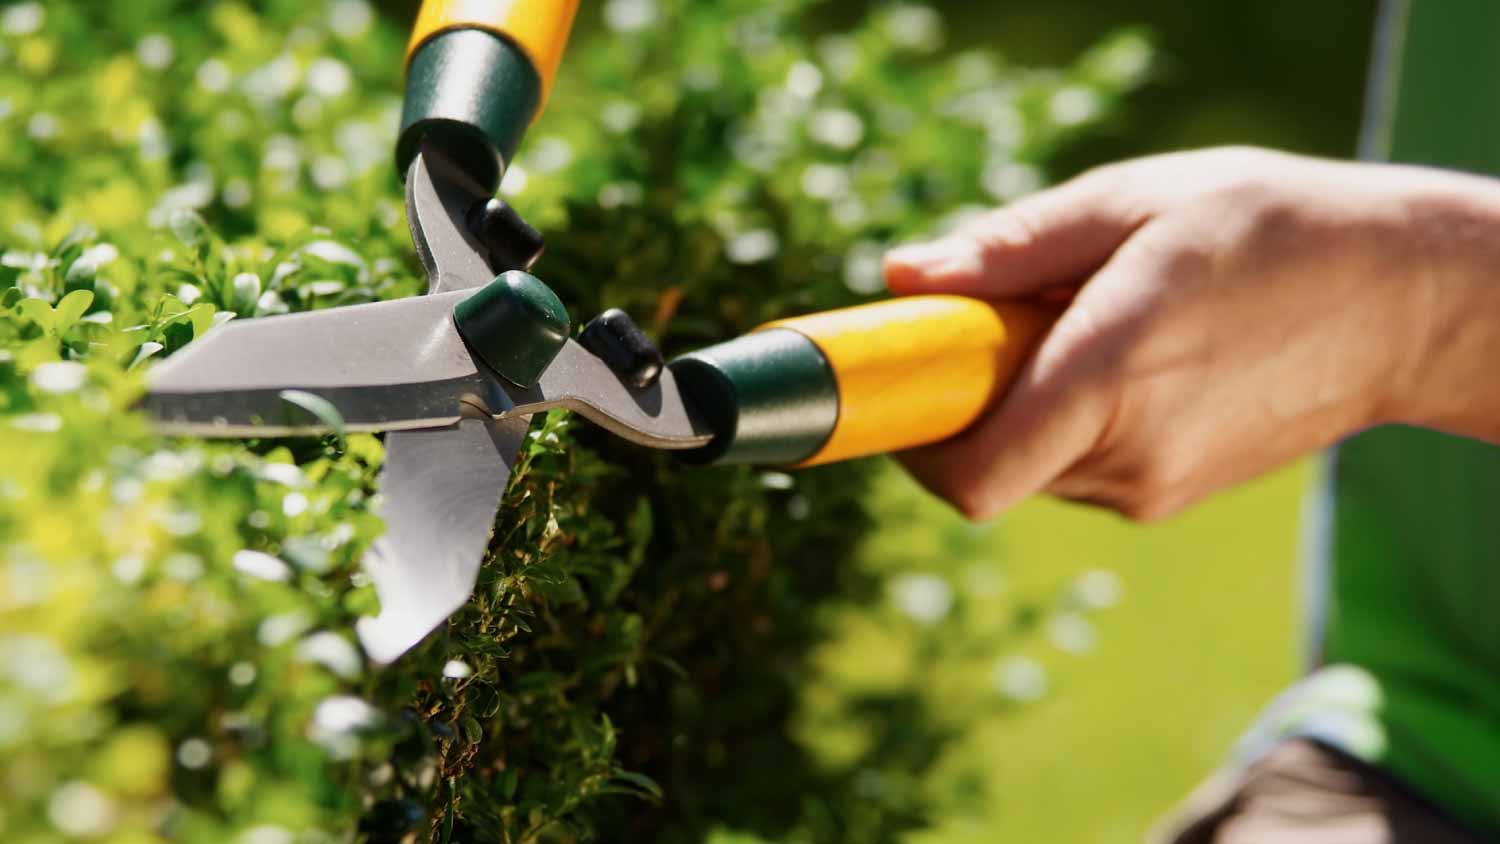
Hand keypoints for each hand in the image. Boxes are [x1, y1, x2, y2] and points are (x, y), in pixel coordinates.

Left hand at [884, 147, 1499, 520]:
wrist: (1403, 301)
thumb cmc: (1270, 229)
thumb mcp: (1134, 204)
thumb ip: (1008, 249)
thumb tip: (903, 277)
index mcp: (1109, 377)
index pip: (967, 476)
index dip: (909, 442)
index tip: (899, 386)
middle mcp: (1126, 455)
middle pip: (984, 463)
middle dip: (968, 400)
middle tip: (1008, 320)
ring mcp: (1152, 489)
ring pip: (1028, 464)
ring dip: (1023, 405)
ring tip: (1094, 324)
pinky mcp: (1169, 497)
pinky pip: (1076, 467)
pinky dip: (1067, 420)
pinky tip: (1131, 357)